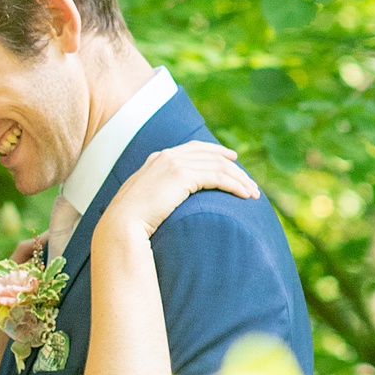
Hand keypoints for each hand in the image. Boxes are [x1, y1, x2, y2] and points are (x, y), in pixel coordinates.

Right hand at [99, 140, 259, 243]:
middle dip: (234, 167)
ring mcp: (174, 163)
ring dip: (240, 179)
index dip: (216, 151)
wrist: (121, 226)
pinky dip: (235, 185)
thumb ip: (155, 195)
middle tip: (250, 182)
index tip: (232, 158)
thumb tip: (163, 205)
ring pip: (218, 166)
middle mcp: (166, 156)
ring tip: (253, 194)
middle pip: (210, 155)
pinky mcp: (183, 176)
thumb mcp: (142, 203)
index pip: (193, 148)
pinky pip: (218, 177)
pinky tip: (245, 196)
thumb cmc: (129, 223)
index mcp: (156, 159)